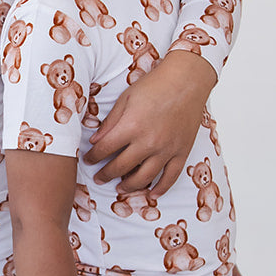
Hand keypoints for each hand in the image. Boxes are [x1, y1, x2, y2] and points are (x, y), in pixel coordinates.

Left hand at [84, 49, 215, 194]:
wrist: (187, 80)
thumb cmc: (156, 85)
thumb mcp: (126, 99)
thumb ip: (110, 122)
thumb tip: (95, 140)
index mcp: (131, 126)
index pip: (105, 149)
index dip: (93, 157)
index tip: (88, 159)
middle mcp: (148, 142)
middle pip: (121, 167)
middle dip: (106, 174)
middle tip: (99, 178)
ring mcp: (166, 149)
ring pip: (144, 177)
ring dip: (129, 186)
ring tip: (120, 188)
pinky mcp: (181, 152)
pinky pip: (170, 177)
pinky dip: (161, 188)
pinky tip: (151, 194)